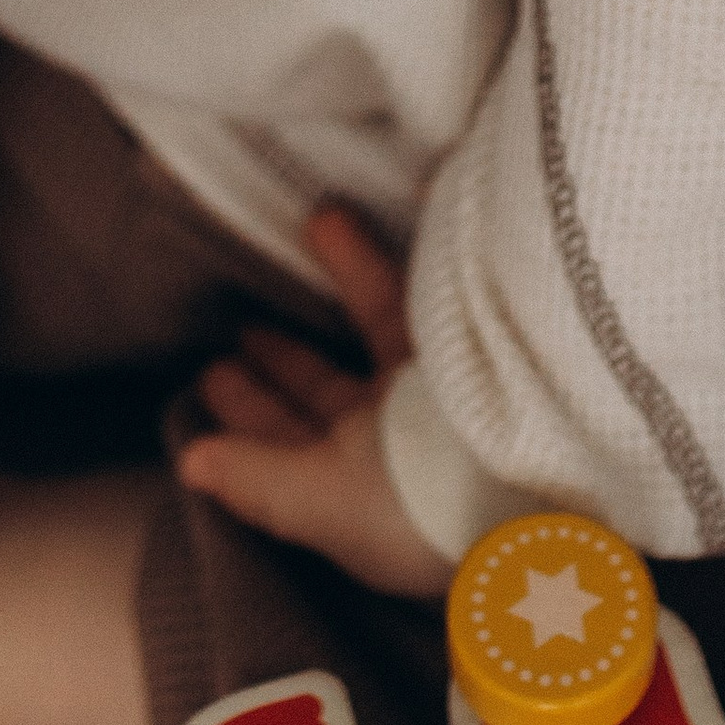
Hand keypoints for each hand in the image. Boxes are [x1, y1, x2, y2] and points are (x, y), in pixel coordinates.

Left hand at [175, 206, 449, 600]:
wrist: (536, 472)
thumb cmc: (418, 502)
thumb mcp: (321, 498)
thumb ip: (257, 478)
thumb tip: (188, 464)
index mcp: (354, 499)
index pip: (285, 454)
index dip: (247, 418)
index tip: (208, 376)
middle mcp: (393, 450)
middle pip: (326, 397)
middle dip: (284, 363)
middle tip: (241, 326)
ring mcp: (434, 400)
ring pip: (374, 332)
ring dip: (342, 279)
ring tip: (313, 222)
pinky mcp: (472, 352)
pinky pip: (415, 297)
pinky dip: (377, 262)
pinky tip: (345, 222)